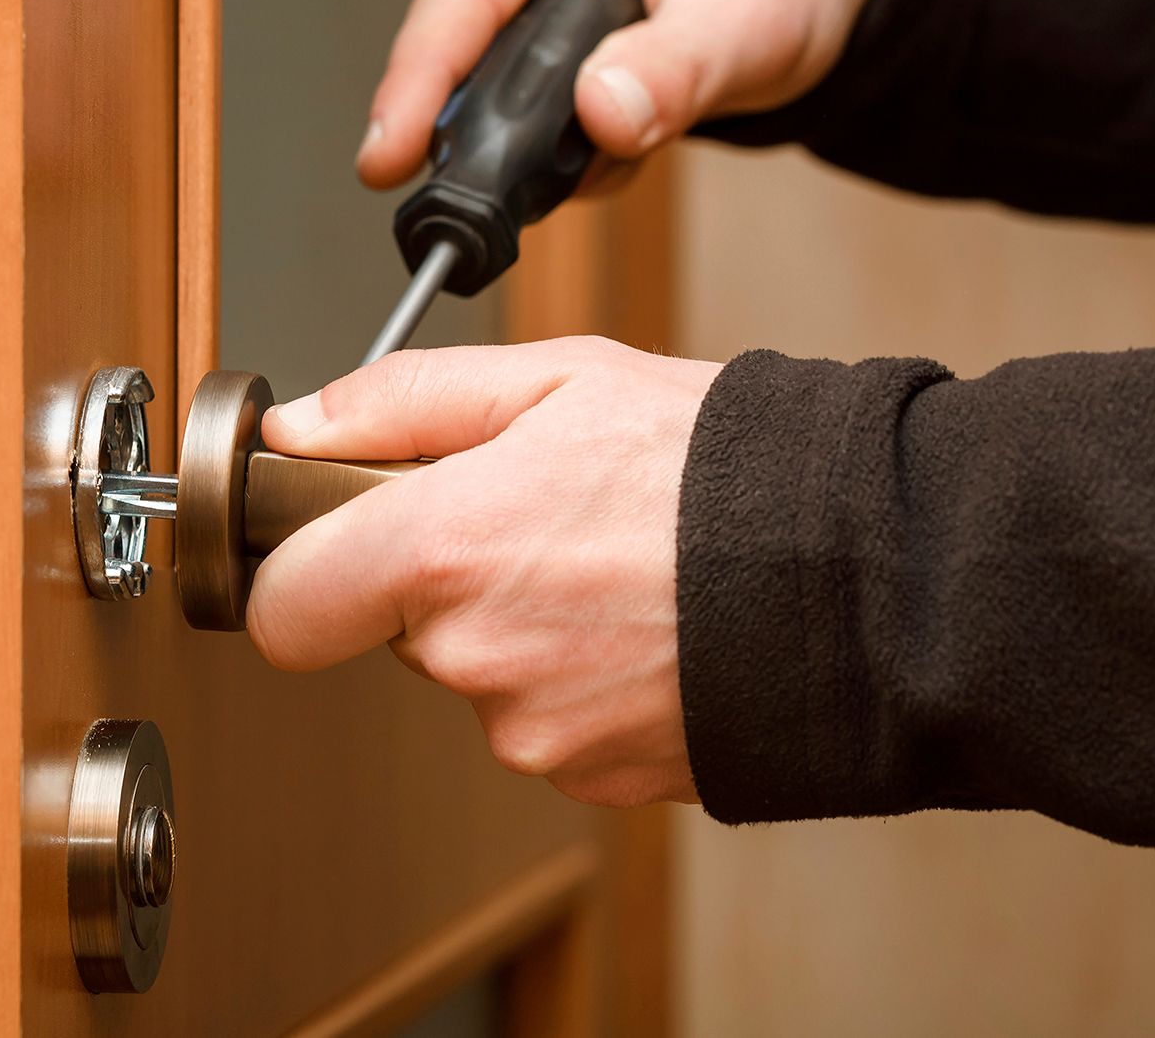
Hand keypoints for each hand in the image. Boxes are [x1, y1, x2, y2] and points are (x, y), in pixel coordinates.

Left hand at [245, 338, 721, 806]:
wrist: (869, 574)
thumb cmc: (722, 465)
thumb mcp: (557, 378)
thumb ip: (401, 402)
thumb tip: (297, 432)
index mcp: (442, 550)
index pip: (285, 611)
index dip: (298, 576)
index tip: (328, 548)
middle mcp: (473, 658)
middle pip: (396, 633)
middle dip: (443, 580)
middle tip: (538, 521)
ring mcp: (534, 731)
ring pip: (479, 677)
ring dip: (519, 630)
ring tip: (612, 569)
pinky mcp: (593, 776)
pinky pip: (546, 723)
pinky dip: (578, 681)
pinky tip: (643, 627)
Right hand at [356, 0, 884, 188]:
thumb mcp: (753, 16)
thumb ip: (681, 66)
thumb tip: (604, 111)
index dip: (418, 78)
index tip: (389, 155)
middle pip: (456, 41)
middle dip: (476, 132)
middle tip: (472, 211)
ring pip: (489, 88)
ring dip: (535, 149)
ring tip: (610, 157)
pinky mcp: (548, 45)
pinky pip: (526, 112)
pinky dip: (568, 154)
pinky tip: (624, 146)